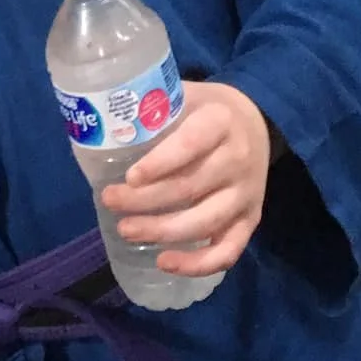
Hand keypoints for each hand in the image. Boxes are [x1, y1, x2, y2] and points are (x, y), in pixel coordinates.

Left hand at [100, 82, 271, 276]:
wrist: (257, 121)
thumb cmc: (207, 109)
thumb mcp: (185, 95)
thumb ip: (154, 106)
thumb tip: (103, 121)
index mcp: (220, 122)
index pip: (191, 144)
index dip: (160, 163)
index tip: (130, 177)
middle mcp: (238, 159)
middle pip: (190, 187)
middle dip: (145, 200)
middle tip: (110, 200)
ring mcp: (246, 193)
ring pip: (205, 221)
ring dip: (162, 231)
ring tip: (125, 230)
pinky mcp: (250, 219)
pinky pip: (228, 250)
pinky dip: (197, 264)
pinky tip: (165, 262)